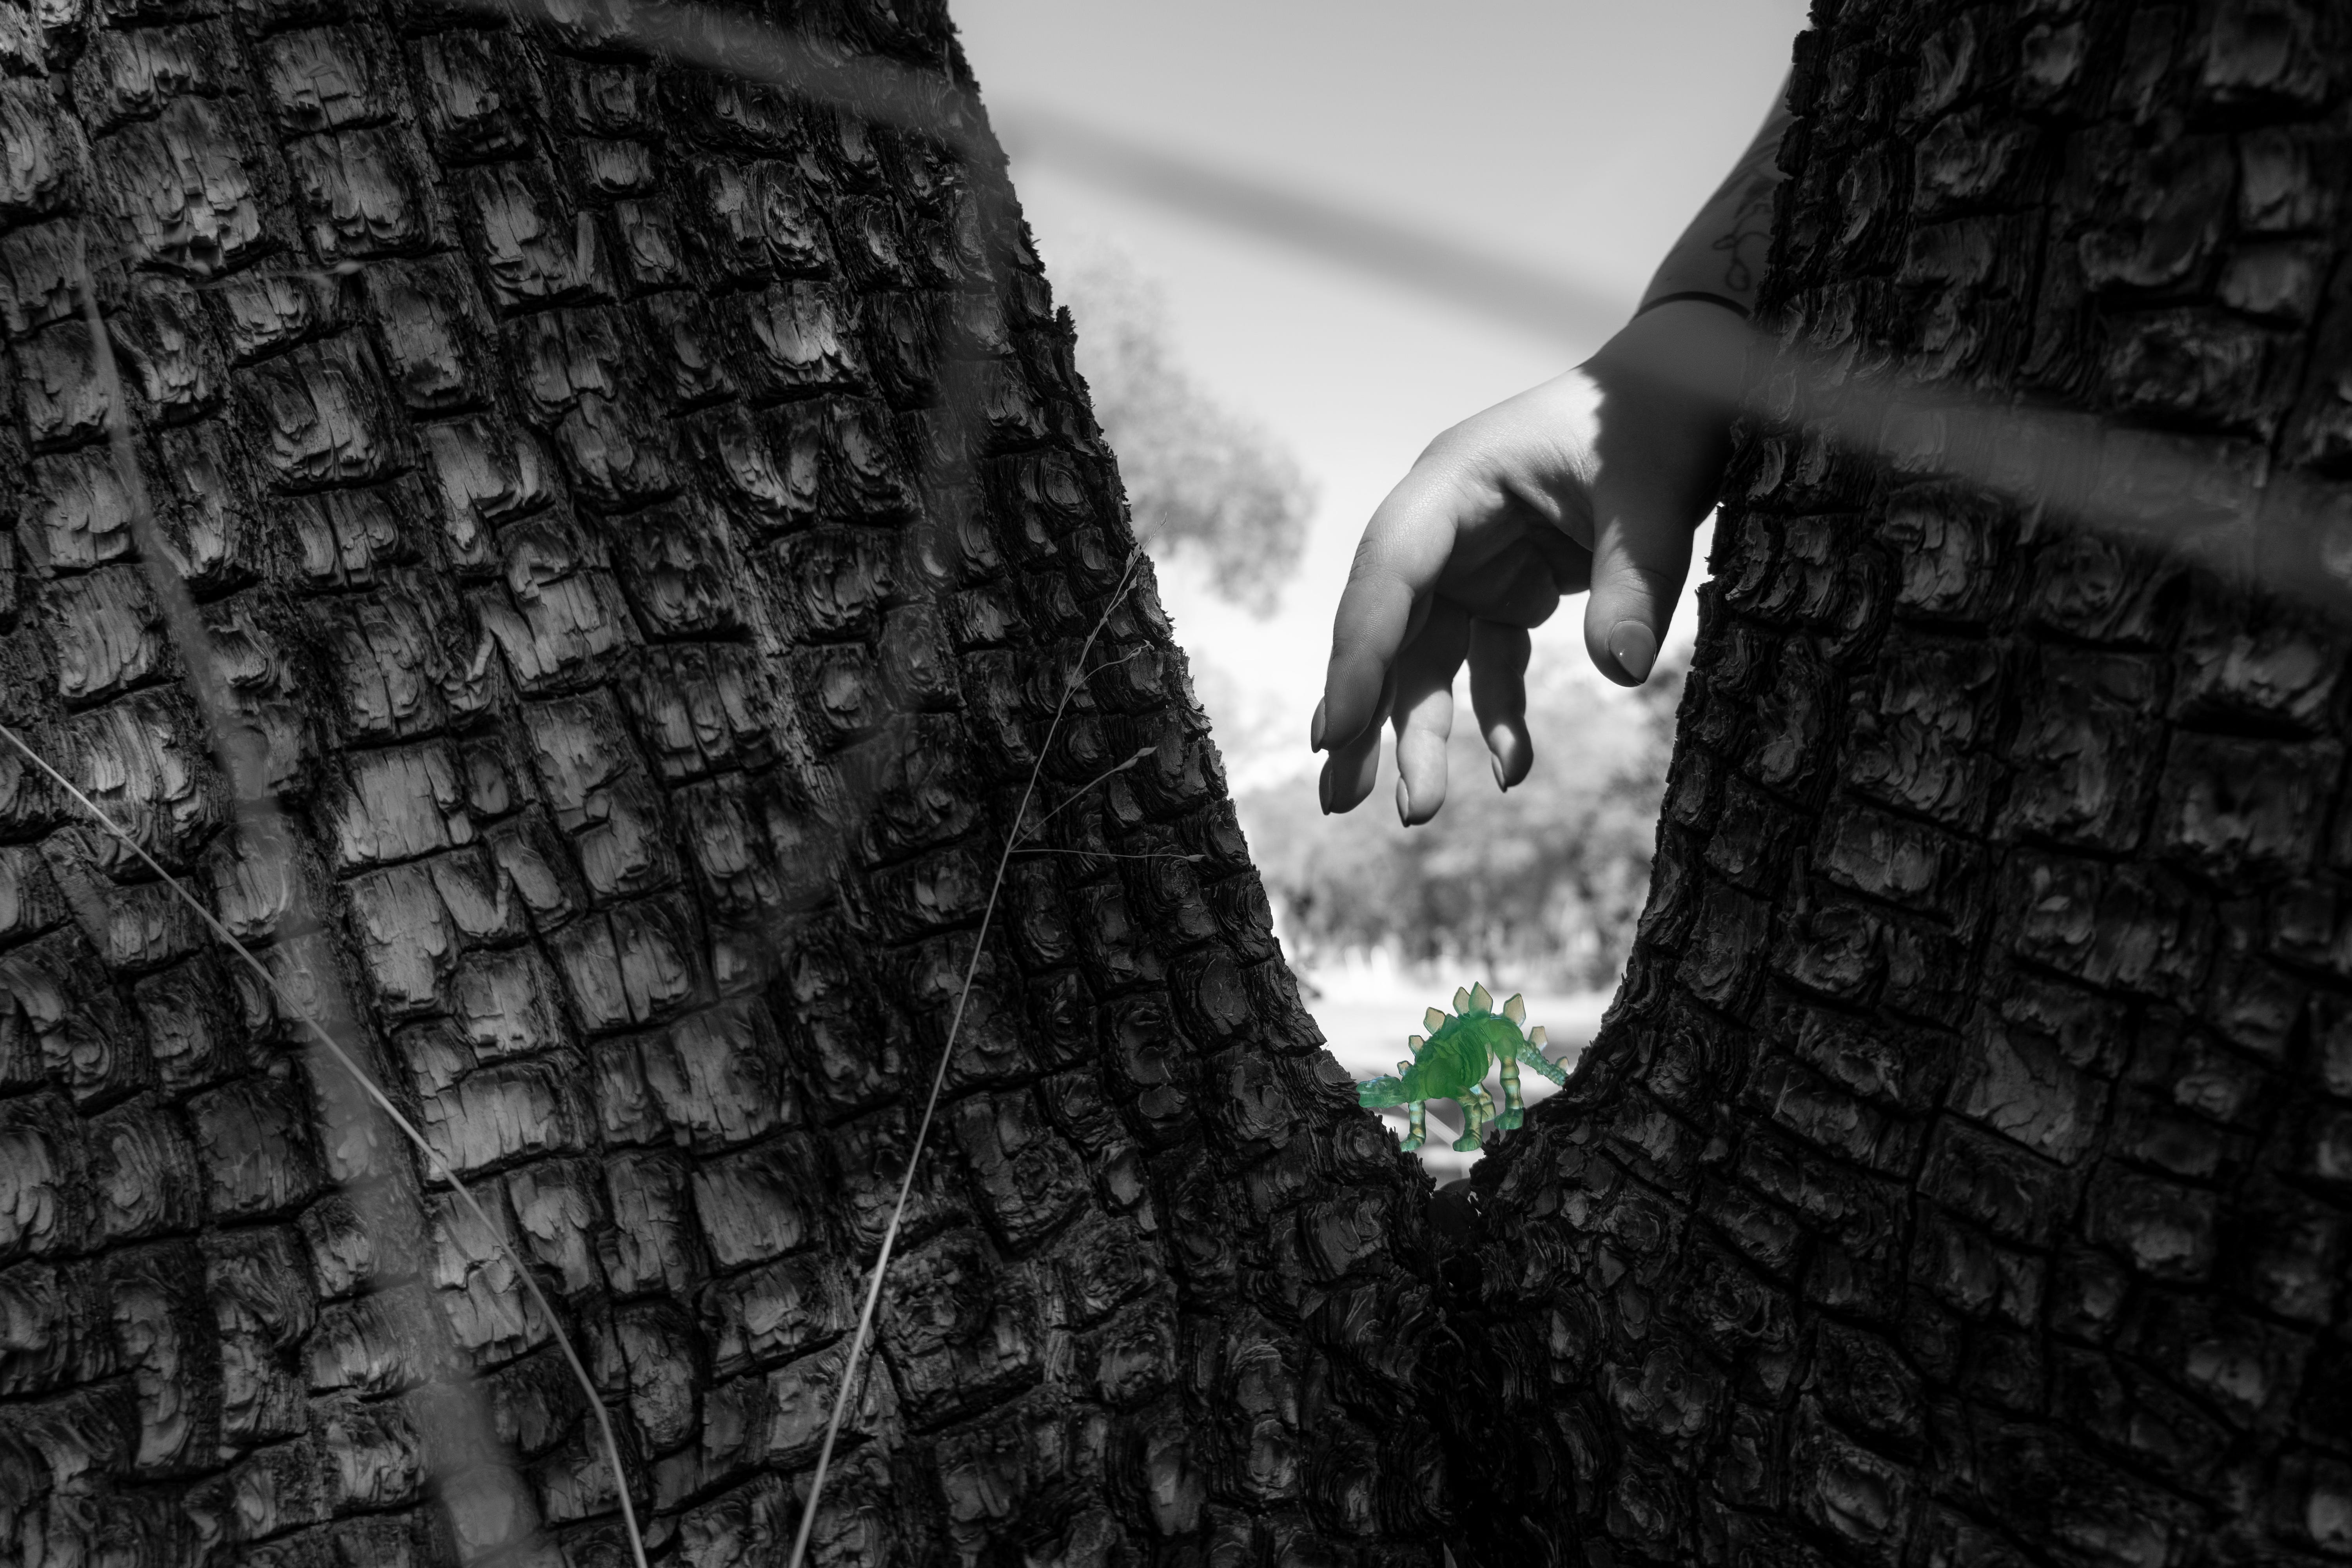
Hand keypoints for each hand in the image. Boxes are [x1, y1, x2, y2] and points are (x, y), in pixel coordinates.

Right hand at [1311, 298, 1749, 824]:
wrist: (1689, 386)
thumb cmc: (1661, 419)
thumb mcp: (1654, 494)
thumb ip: (1633, 580)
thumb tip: (1623, 672)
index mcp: (1454, 483)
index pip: (1389, 576)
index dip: (1359, 656)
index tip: (1336, 733)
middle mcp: (1444, 524)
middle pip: (1387, 627)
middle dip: (1362, 713)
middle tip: (1337, 798)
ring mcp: (1472, 559)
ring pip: (1427, 658)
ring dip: (1422, 733)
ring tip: (1417, 813)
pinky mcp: (1507, 586)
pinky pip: (1487, 663)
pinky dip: (1496, 715)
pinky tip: (1512, 771)